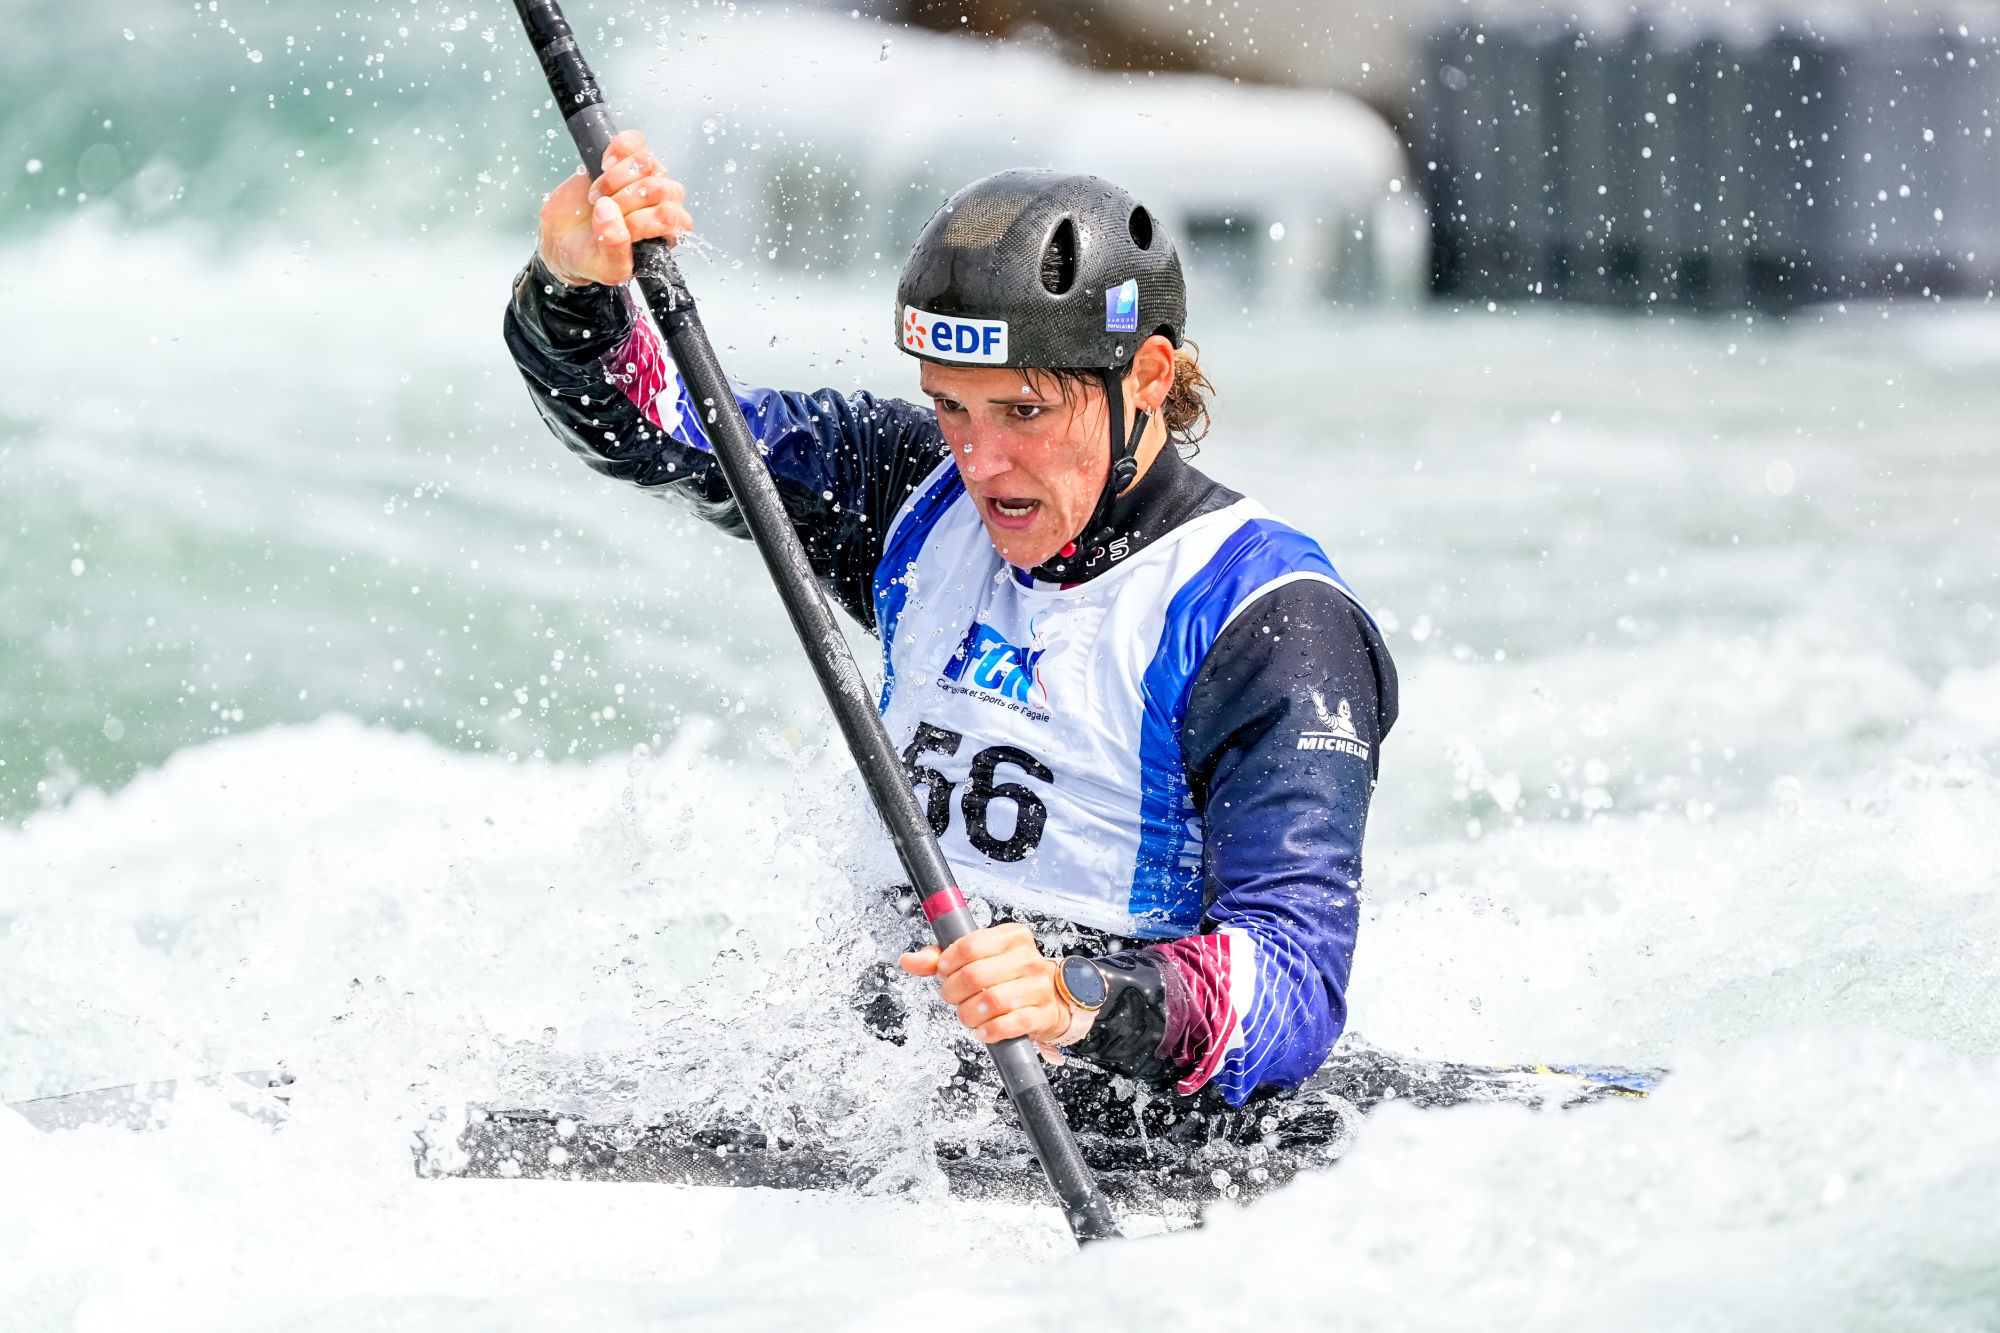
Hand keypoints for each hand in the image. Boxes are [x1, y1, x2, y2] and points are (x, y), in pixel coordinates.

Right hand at [536, 129, 693, 287]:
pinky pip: (633, 141)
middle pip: (658, 188)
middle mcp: (664, 202)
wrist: (563, 239)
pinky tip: (603, 166)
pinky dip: (616, 151)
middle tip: (600, 211)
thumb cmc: (591, 257)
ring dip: (614, 179)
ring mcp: (647, 177)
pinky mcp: (628, 157)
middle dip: (623, 200)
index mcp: (668, 232)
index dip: (639, 221)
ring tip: (597, 195)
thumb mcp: (606, 269)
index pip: (668, 216)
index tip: (614, 228)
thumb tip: (609, 211)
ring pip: (647, 163)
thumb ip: (615, 248)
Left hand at [900, 922, 1071, 1045]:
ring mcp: (1039, 986)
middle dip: (954, 991)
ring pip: (992, 1000)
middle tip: (953, 997)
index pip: (971, 945)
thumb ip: (941, 958)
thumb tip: (909, 960)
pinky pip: (1011, 1024)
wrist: (1050, 1000)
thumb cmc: (1008, 977)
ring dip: (970, 1013)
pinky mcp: (1043, 1014)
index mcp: (1012, 937)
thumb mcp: (977, 959)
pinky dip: (990, 1030)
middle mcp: (1028, 958)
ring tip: (968, 1014)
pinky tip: (983, 1030)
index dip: (949, 962)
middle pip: (976, 974)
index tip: (944, 972)